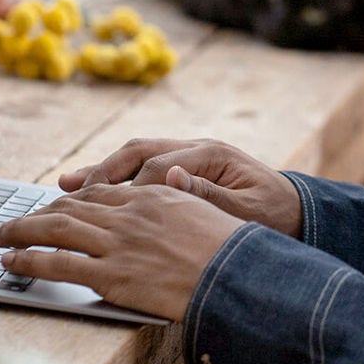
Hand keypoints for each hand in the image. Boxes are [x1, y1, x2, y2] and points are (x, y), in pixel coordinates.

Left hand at [0, 183, 242, 319]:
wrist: (240, 275)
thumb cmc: (231, 248)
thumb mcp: (205, 210)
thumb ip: (180, 193)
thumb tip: (172, 174)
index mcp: (153, 194)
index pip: (99, 193)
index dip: (70, 200)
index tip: (53, 205)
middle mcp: (130, 213)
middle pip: (71, 206)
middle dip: (36, 213)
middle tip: (11, 221)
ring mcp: (118, 244)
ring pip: (56, 230)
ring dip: (20, 231)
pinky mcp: (112, 275)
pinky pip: (59, 264)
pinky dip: (29, 261)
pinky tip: (12, 262)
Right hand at [59, 137, 302, 237]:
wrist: (298, 211)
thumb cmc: (275, 216)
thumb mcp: (248, 211)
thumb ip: (210, 195)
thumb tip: (172, 178)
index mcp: (212, 154)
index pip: (160, 166)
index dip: (133, 189)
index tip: (107, 211)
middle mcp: (196, 147)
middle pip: (140, 151)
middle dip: (103, 171)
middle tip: (68, 190)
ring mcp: (189, 154)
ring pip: (136, 155)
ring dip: (102, 171)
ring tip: (65, 185)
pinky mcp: (184, 166)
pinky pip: (142, 167)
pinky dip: (116, 178)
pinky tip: (90, 191)